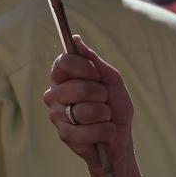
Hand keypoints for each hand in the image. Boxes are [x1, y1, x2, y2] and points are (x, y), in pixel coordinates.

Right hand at [44, 35, 136, 176]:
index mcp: (64, 77)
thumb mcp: (110, 79)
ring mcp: (57, 115)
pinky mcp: (64, 135)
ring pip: (83, 110)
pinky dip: (103, 132)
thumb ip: (94, 60)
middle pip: (76, 87)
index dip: (83, 68)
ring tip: (105, 118)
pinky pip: (85, 131)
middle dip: (99, 95)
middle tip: (104, 101)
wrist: (120, 138)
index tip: (97, 75)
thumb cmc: (115, 106)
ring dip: (104, 115)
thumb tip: (76, 39)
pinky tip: (105, 133)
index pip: (63, 62)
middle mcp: (55, 94)